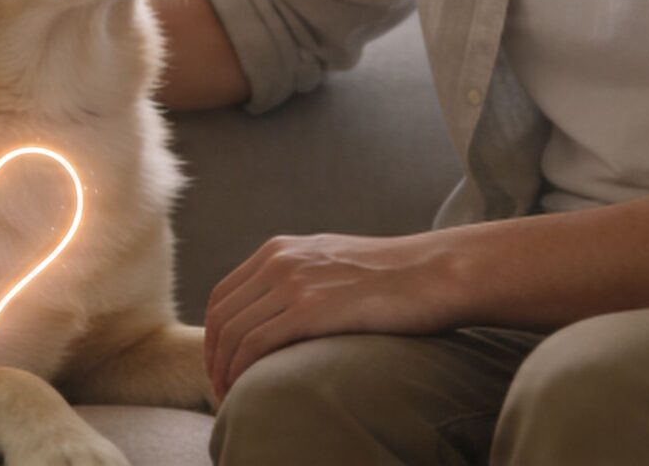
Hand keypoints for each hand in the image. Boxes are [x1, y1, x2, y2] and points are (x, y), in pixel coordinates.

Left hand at [203, 232, 463, 400]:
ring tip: (232, 398)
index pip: (223, 296)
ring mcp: (293, 282)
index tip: (221, 366)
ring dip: (224, 371)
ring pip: (233, 332)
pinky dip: (242, 371)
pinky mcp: (310, 308)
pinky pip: (256, 344)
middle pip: (221, 316)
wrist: (434, 271)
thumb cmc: (394, 277)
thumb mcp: (332, 264)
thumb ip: (300, 279)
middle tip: (221, 390)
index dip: (213, 336)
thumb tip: (280, 316)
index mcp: (279, 249)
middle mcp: (279, 260)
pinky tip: (247, 391)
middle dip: (214, 358)